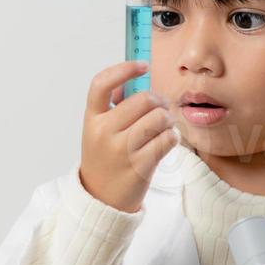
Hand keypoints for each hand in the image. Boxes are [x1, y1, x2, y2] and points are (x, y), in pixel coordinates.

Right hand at [79, 61, 177, 212]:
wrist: (101, 199)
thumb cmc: (105, 159)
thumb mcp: (99, 130)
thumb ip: (114, 105)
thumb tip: (137, 78)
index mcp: (92, 119)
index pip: (101, 84)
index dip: (124, 69)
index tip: (142, 66)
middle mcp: (104, 132)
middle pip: (143, 99)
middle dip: (159, 101)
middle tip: (161, 108)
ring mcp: (122, 150)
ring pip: (159, 118)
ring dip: (168, 120)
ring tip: (163, 128)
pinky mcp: (140, 165)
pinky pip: (168, 139)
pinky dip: (172, 138)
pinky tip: (165, 142)